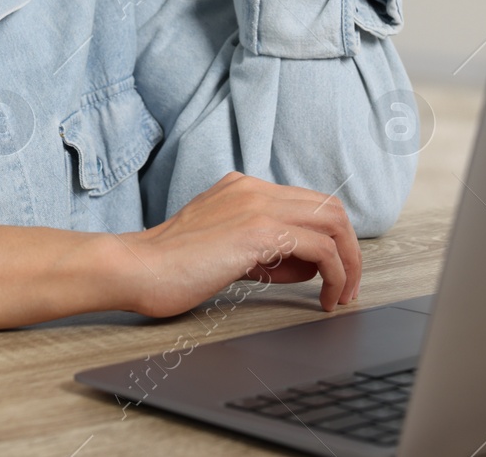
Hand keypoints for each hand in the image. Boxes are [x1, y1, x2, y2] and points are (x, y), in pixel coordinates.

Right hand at [118, 171, 361, 317]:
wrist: (136, 267)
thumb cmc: (170, 267)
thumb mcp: (225, 250)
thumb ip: (264, 251)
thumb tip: (305, 265)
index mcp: (244, 188)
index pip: (308, 203)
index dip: (329, 238)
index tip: (332, 272)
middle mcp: (254, 189)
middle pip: (329, 207)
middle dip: (349, 248)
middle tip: (348, 285)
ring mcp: (258, 205)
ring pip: (333, 222)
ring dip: (349, 262)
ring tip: (341, 294)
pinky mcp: (259, 231)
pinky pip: (321, 248)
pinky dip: (335, 274)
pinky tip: (325, 298)